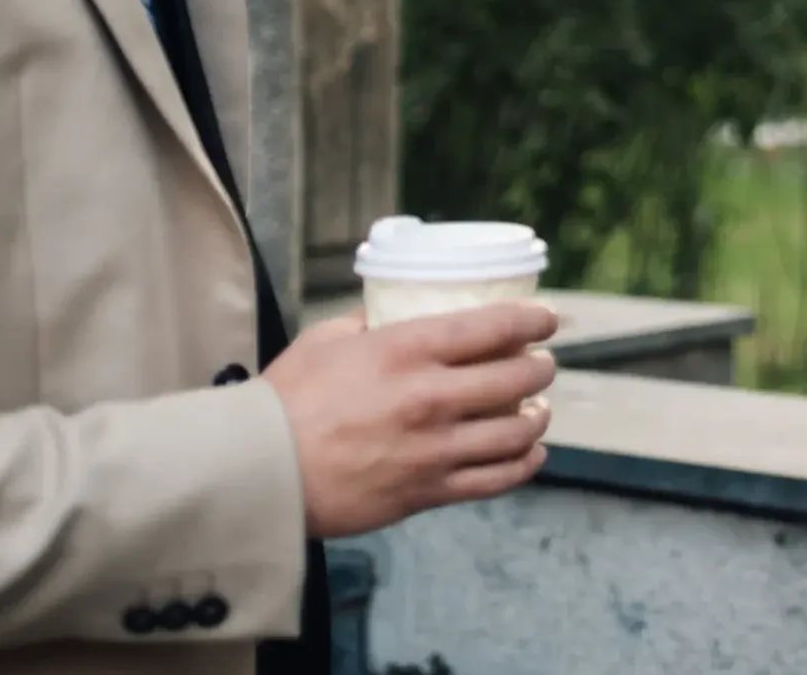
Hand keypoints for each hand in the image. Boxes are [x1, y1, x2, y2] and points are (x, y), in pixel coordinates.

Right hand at [263, 301, 559, 538]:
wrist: (260, 474)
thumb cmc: (284, 402)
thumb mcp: (325, 340)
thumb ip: (368, 325)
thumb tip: (390, 315)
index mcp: (405, 349)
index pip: (493, 327)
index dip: (533, 321)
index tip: (547, 320)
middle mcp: (430, 396)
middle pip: (517, 377)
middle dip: (541, 368)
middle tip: (543, 365)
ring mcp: (434, 448)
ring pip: (516, 432)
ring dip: (538, 417)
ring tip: (538, 411)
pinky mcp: (428, 491)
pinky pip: (496, 479)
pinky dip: (524, 465)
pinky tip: (531, 454)